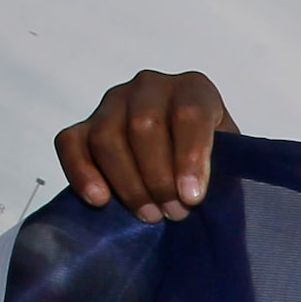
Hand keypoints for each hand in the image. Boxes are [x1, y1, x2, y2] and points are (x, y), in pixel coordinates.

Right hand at [55, 70, 239, 224]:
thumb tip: (196, 195)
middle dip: (158, 177)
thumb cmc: (215, 161)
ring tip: (149, 215)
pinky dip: (81, 172)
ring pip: (107, 137)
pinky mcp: (83, 124)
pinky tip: (99, 200)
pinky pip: (70, 143)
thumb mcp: (230, 160)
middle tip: (173, 213)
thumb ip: (222, 170)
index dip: (190, 158)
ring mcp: (112, 102)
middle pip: (143, 127)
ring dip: (128, 183)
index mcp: (193, 88)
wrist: (185, 161)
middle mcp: (150, 86)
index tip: (192, 198)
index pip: (189, 115)